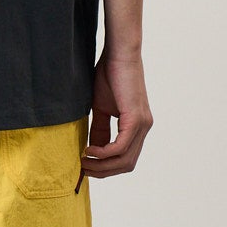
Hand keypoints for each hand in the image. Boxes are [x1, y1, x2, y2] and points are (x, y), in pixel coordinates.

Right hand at [83, 47, 152, 179]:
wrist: (118, 55)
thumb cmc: (109, 76)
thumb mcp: (101, 108)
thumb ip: (100, 130)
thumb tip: (92, 151)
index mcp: (137, 127)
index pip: (125, 158)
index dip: (106, 168)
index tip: (86, 167)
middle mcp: (144, 128)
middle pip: (126, 164)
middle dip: (103, 171)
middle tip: (82, 169)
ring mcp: (142, 125)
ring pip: (124, 159)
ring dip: (102, 165)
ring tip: (83, 161)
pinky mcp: (136, 119)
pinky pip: (120, 146)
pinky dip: (104, 153)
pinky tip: (89, 150)